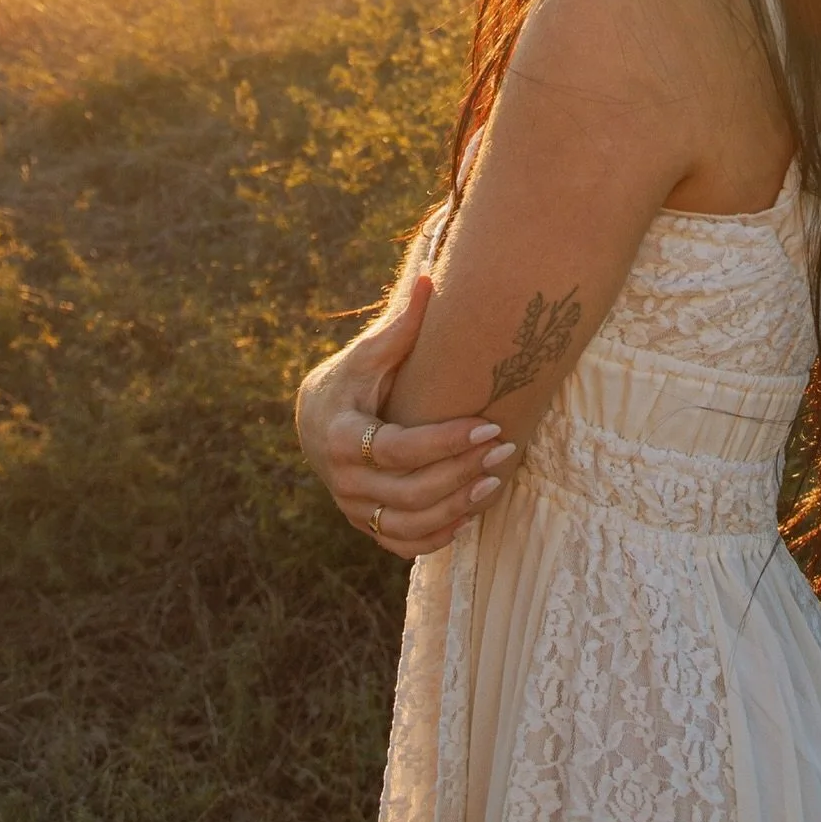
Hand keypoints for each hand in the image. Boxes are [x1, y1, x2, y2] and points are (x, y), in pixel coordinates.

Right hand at [295, 274, 515, 559]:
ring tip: (496, 481)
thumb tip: (429, 278)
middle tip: (504, 449)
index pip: (397, 449)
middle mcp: (343, 480)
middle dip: (460, 473)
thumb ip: (401, 325)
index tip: (488, 425)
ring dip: (456, 507)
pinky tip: (470, 513)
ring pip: (407, 524)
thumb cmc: (353, 378)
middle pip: (407, 492)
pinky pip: (401, 543)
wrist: (315, 417)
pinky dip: (436, 536)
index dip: (445, 442)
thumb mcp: (369, 352)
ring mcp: (352, 507)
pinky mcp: (364, 524)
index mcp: (340, 434)